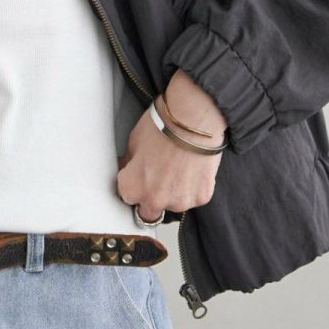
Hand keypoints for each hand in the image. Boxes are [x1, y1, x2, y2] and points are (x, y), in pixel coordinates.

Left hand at [116, 70, 226, 217]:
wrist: (194, 117)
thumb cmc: (161, 125)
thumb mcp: (133, 142)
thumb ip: (129, 164)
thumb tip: (127, 170)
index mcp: (133, 188)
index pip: (127, 196)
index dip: (132, 183)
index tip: (138, 176)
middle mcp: (155, 201)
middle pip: (148, 211)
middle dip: (151, 198)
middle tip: (158, 176)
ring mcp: (180, 201)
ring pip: (173, 205)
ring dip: (174, 193)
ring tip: (178, 167)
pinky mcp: (202, 197)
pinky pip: (193, 197)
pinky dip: (192, 187)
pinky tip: (192, 167)